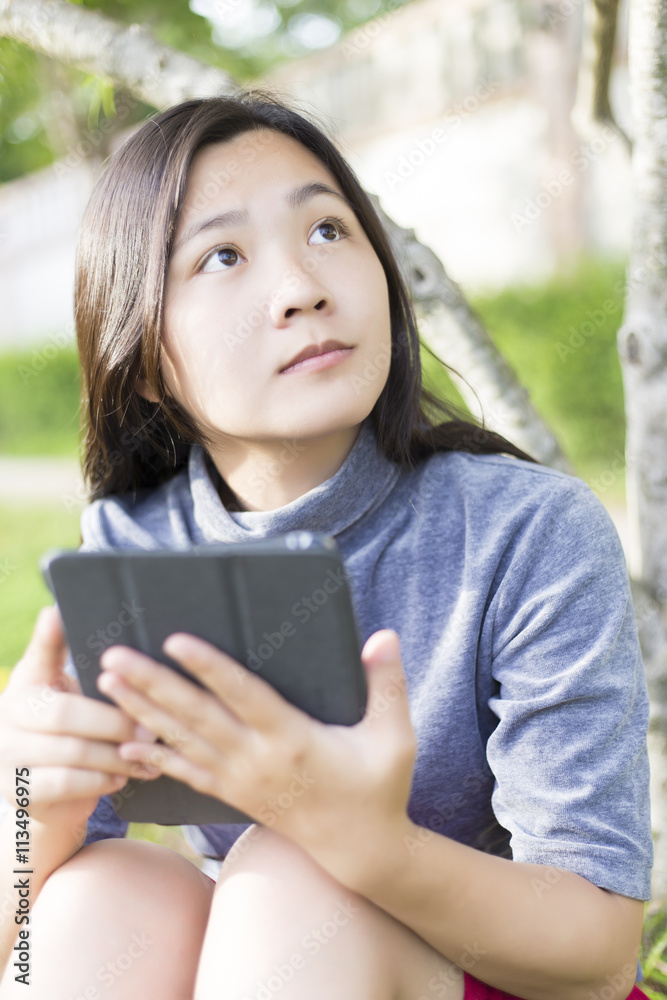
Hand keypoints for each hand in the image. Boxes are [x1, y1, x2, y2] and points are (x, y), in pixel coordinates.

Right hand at [0, 606, 159, 835]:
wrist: (48, 795)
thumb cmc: (74, 735)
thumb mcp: (76, 699)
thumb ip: (96, 677)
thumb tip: (130, 652)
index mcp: (28, 681)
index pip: (38, 654)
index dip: (46, 636)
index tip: (57, 613)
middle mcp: (9, 712)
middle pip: (65, 713)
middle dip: (115, 722)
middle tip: (150, 727)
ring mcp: (8, 753)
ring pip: (72, 752)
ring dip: (117, 755)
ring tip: (147, 754)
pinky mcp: (19, 790)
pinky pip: (67, 783)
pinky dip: (101, 780)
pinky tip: (121, 777)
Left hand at [97, 628, 415, 886]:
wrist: (360, 850)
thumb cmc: (378, 788)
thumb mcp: (394, 738)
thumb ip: (387, 684)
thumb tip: (383, 636)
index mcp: (292, 739)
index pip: (242, 696)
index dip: (208, 667)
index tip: (175, 640)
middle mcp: (257, 760)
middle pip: (195, 717)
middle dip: (152, 685)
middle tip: (115, 657)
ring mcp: (240, 780)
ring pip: (182, 741)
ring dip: (142, 712)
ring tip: (107, 683)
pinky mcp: (234, 795)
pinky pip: (187, 774)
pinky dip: (154, 758)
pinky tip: (124, 746)